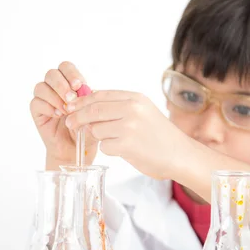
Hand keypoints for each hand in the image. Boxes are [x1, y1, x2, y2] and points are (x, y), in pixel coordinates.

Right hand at [30, 62, 97, 167]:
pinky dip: (48, 108)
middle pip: (51, 74)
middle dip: (62, 85)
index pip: (66, 67)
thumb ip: (88, 99)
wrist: (75, 149)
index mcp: (69, 83)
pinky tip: (58, 116)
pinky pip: (36, 103)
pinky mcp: (37, 111)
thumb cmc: (86, 129)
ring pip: (41, 87)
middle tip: (71, 98)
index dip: (71, 74)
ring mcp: (44, 99)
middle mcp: (55, 88)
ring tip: (66, 111)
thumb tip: (84, 89)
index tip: (79, 86)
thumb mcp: (92, 112)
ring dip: (55, 97)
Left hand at [64, 90, 187, 178]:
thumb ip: (119, 106)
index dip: (82, 101)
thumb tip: (88, 104)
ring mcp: (129, 126)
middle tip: (70, 123)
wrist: (180, 155)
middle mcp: (132, 109)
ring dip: (99, 137)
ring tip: (114, 141)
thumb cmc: (160, 136)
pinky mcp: (126, 144)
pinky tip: (123, 151)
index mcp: (135, 98)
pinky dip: (109, 150)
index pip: (100, 95)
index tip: (71, 107)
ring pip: (96, 130)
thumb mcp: (143, 111)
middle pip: (93, 110)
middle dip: (77, 117)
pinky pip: (104, 146)